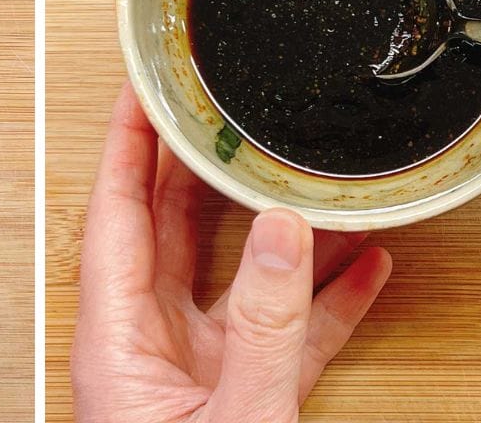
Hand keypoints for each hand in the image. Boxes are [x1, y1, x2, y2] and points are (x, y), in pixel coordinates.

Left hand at [71, 83, 391, 421]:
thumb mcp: (234, 416)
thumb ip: (263, 331)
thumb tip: (281, 234)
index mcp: (117, 341)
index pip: (115, 214)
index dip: (128, 143)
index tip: (144, 89)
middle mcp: (150, 344)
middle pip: (173, 227)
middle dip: (204, 165)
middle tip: (230, 111)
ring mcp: (197, 368)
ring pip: (240, 274)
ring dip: (285, 231)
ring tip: (316, 178)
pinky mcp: (243, 397)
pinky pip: (287, 333)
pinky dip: (326, 300)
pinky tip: (365, 265)